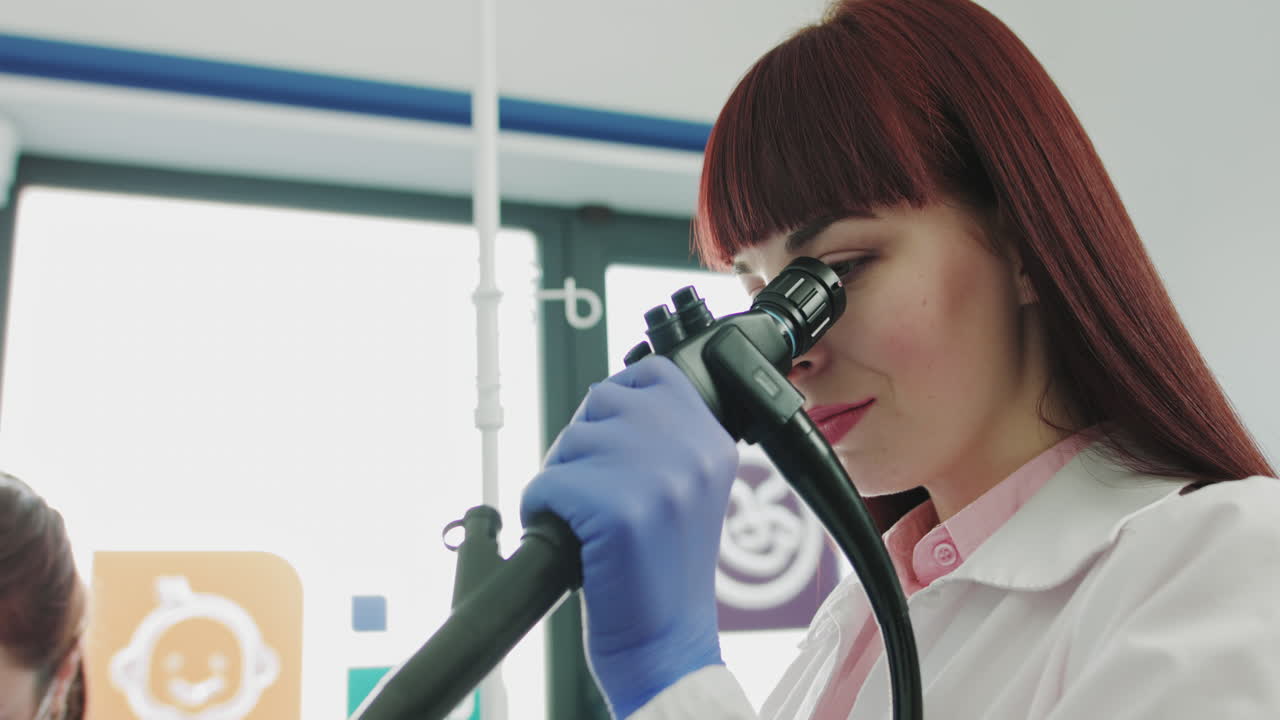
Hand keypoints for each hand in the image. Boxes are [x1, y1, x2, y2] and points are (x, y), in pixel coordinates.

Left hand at [521, 355, 738, 718]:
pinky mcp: (618, 510)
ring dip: (563, 479)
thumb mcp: (688, 489)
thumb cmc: (663, 571)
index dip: (618, 402)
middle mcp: (694, 451)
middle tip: (596, 493)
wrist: (665, 644)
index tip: (610, 442)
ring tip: (589, 521)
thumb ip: (664, 439)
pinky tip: (572, 540)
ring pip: (571, 440)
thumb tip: (605, 397)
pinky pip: (547, 483)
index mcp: (714, 442)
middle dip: (584, 444)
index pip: (654, 374)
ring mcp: (659, 478)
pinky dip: (541, 511)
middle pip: (604, 400)